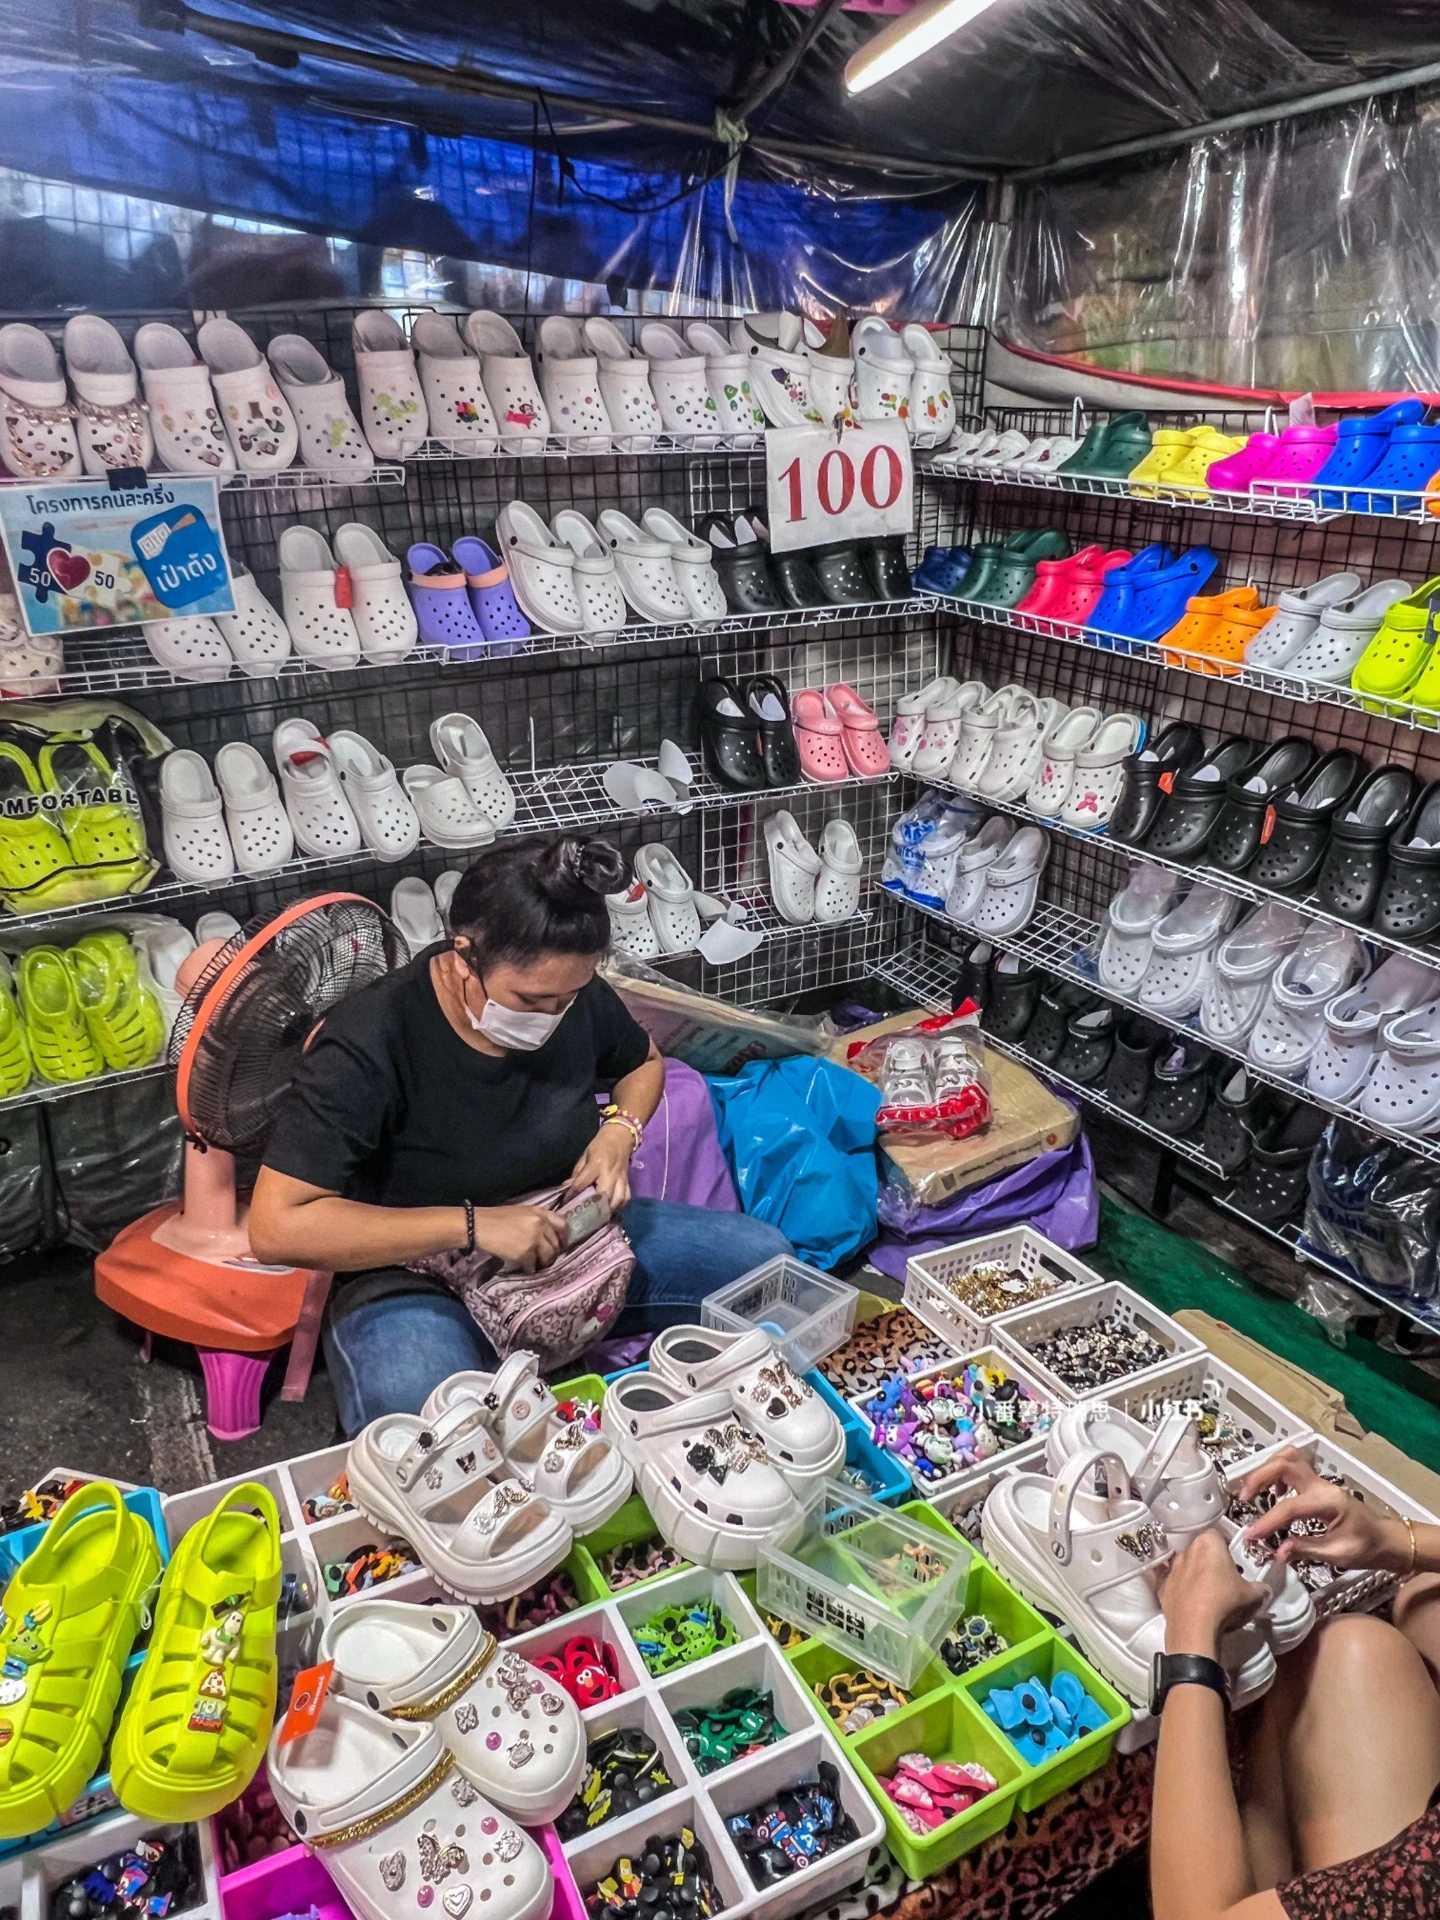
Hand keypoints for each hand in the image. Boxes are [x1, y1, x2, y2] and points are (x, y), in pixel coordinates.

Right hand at [473, 1204, 562, 1271]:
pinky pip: (533, 1265)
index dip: (564, 1237)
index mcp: (540, 1212)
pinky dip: (529, 1269)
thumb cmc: (495, 1218)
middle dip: (552, 1253)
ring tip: (536, 1264)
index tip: (561, 1245)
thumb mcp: (520, 1212)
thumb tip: (547, 1234)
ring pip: (548, 1256)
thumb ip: (536, 1220)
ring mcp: (534, 1239)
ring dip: (543, 1263)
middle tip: (546, 1259)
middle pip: (556, 1244)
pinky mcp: (525, 1253)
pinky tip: (524, 1268)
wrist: (478, 1226)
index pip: (563, 1225)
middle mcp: (540, 1224)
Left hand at [569, 1125, 633, 1210]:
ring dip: (608, 1210)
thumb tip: (567, 1188)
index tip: (566, 1203)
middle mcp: (610, 1173)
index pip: (582, 1183)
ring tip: (600, 1216)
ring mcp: (621, 1179)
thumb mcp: (584, 1156)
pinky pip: (626, 1198)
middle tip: (587, 1216)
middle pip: (604, 1195)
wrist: (620, 1137)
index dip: (573, 1194)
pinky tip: (612, 1209)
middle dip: (595, 1208)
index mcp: (596, 1165)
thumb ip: (577, 1174)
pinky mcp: (628, 1182)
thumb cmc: (599, 1146)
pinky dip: (619, 1206)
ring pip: (617, 1200)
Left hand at [1157, 1531, 1264, 1656]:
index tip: (1234, 1560)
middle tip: (1225, 1577)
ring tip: (1209, 1591)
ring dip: (1196, 1572)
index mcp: (1208, 1542)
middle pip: (1201, 1548)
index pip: (1218, 1535)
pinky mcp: (1162, 1586)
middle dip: (1212, 1559)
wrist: (1195, 1629)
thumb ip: (1260, 1587)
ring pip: (1186, 1564)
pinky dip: (1181, 1587)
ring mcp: (1172, 1568)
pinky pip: (1174, 1581)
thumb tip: (1264, 1589)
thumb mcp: (1253, 1595)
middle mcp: (1187, 1550)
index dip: (1227, 1547)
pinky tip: (1191, 1599)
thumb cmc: (1224, 1603)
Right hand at [1235, 1447, 1407, 1572]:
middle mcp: (1322, 1486)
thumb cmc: (1368, 1547)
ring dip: (1267, 1468)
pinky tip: (1273, 1491)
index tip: (1251, 1534)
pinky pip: (1294, 1466)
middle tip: (1243, 1497)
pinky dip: (1277, 1471)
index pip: (1289, 1507)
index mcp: (1328, 1502)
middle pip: (1284, 1464)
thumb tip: (1277, 1551)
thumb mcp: (1338, 1554)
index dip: (1267, 1521)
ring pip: (1289, 1458)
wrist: (1389, 1540)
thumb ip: (1305, 1549)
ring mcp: (1320, 1482)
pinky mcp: (1318, 1485)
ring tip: (1254, 1490)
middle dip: (1259, 1476)